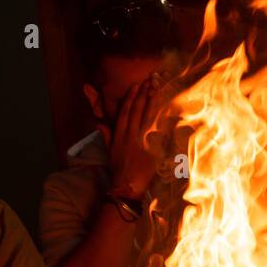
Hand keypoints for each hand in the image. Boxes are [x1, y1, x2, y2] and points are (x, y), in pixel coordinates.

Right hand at [109, 76, 159, 197]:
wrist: (127, 186)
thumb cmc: (119, 169)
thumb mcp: (110, 151)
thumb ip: (107, 135)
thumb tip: (100, 123)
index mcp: (120, 135)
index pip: (125, 112)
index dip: (130, 98)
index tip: (135, 86)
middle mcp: (130, 135)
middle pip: (137, 111)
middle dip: (143, 95)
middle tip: (149, 81)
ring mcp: (142, 141)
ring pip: (147, 117)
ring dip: (152, 102)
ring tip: (156, 89)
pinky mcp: (152, 148)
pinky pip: (157, 131)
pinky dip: (161, 119)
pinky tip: (166, 109)